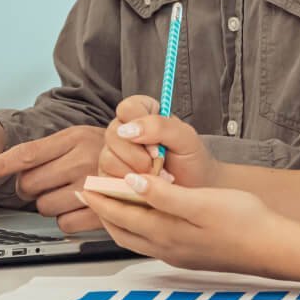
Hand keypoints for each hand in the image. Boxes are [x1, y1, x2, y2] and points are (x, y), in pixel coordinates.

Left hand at [0, 125, 106, 232]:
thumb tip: (7, 167)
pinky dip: (68, 219)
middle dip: (33, 187)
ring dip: (51, 204)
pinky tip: (82, 205)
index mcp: (74, 137)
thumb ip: (47, 151)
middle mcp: (83, 158)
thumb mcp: (78, 138)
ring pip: (44, 207)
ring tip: (72, 191)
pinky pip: (63, 224)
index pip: (27, 153)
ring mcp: (93, 185)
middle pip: (30, 184)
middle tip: (51, 180)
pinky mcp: (101, 209)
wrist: (147, 159)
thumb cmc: (104, 151)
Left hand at [81, 174, 293, 276]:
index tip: (85, 184)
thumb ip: (164, 195)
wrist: (271, 246)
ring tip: (109, 203)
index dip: (101, 199)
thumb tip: (131, 185)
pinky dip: (137, 225)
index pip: (122, 215)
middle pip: (122, 229)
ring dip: (118, 219)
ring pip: (135, 237)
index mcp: (167, 232)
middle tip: (88, 193)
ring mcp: (178, 252)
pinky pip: (150, 239)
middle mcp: (167, 246)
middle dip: (102, 210)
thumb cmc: (243, 221)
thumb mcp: (201, 202)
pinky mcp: (189, 253)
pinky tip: (146, 216)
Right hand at [98, 95, 218, 188]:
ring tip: (155, 176)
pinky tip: (145, 186)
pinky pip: (105, 178)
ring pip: (107, 157)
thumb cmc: (191, 161)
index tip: (157, 146)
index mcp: (145, 112)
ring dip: (134, 171)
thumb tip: (128, 129)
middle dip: (138, 155)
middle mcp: (126, 130)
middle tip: (158, 164)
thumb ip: (160, 126)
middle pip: (113, 133)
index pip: (127, 108)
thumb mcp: (186, 138)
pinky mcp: (109, 176)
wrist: (193, 191)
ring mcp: (115, 153)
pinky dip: (127, 185)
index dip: (139, 126)